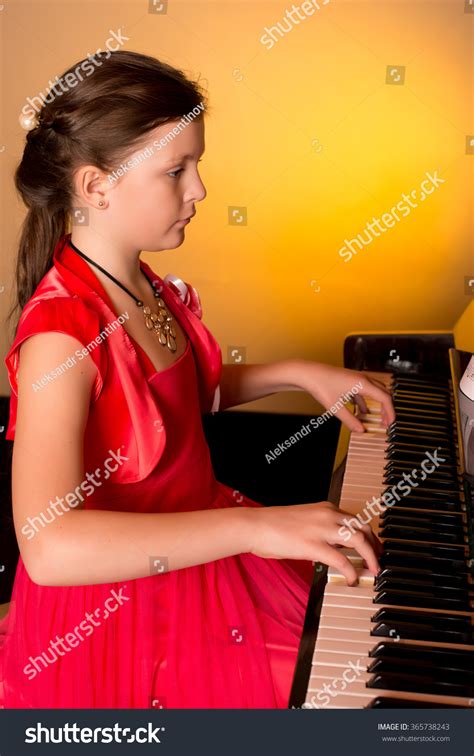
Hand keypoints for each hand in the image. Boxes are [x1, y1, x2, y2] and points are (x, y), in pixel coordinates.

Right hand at [247, 501, 382, 585]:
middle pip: (363, 528)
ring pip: (359, 540)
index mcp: (325, 508)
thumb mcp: (303, 520)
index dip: (369, 535)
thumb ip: (320, 529)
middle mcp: (327, 515)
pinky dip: (351, 571)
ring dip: (370, 557)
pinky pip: (342, 560)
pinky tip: (351, 579)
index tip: (374, 547)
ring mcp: (321, 529)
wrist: (254, 525)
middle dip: (375, 546)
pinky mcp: (313, 545)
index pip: (356, 520)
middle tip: (378, 561)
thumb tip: (331, 547)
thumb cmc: (272, 525)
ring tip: (372, 571)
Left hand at [300, 363, 394, 432]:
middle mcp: (362, 379)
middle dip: (386, 408)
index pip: (385, 398)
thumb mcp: (335, 407)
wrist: (307, 373)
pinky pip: (364, 391)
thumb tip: (360, 430)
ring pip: (374, 391)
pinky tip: (361, 411)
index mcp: (363, 383)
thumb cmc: (320, 385)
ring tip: (377, 418)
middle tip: (385, 423)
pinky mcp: (349, 380)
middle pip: (383, 393)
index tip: (390, 423)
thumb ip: (349, 420)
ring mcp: (356, 378)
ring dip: (377, 404)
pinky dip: (366, 402)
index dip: (390, 412)